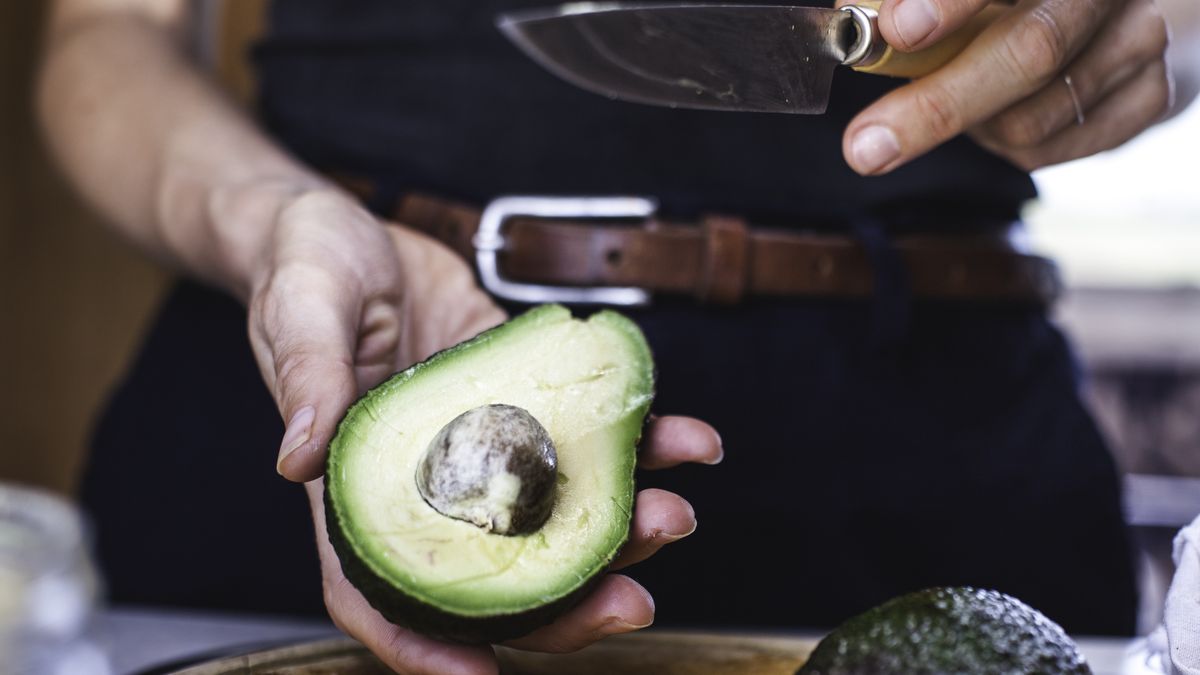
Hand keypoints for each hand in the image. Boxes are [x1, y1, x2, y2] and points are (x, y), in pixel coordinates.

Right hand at [241, 187, 723, 671]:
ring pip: (554, 514)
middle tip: (633, 601)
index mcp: (358, 485)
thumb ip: (305, 378)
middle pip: (493, 573)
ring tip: (676, 512)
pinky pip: (584, 436)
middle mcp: (427, 482)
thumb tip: (297, 459)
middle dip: (566, 601)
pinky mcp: (523, 399)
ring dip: (619, 527)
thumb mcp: (298, 309)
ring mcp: (483, 445)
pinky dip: (640, 443)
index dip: (421, 644)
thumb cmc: (303, 267)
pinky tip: (686, 437)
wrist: (350, 225)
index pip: (376, 589)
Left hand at [837, 0, 1173, 173]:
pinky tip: (997, 115)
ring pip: (1031, 117)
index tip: (896, 29)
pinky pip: (1050, 149)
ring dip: (972, 125)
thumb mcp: (972, 0)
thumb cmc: (1014, 0)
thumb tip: (855, 12)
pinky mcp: (1152, 96)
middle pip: (1031, 51)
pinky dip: (1005, 145)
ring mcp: (1140, 41)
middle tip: (866, 145)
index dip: (951, 1)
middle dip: (936, 106)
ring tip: (956, 97)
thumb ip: (906, 0)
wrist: (1119, 11)